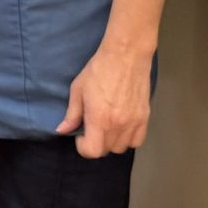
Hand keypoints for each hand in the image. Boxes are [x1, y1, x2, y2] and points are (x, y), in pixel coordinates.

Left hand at [57, 37, 153, 157]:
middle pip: (106, 151)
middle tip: (92, 128)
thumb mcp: (78, 89)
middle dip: (96, 143)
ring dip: (111, 142)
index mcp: (99, 118)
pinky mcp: (145, 117)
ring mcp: (133, 122)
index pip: (92, 151)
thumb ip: (72, 113)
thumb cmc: (99, 69)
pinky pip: (138, 140)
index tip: (81, 135)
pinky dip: (129, 138)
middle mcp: (117, 124)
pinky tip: (122, 127)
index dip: (83, 147)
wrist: (126, 55)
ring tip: (107, 127)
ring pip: (122, 148)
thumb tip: (62, 130)